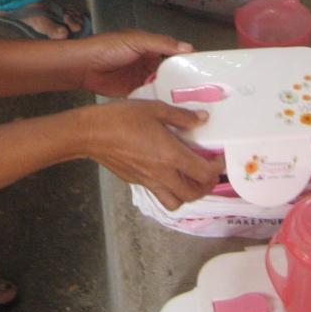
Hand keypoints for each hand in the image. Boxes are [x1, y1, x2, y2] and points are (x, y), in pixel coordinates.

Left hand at [71, 31, 196, 96]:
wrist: (82, 66)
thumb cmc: (108, 48)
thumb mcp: (136, 41)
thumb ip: (162, 43)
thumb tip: (189, 48)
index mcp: (152, 47)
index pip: (176, 54)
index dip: (190, 62)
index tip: (207, 73)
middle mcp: (150, 62)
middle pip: (172, 72)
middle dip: (185, 81)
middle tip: (205, 94)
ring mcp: (143, 78)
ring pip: (164, 86)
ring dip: (174, 93)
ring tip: (194, 105)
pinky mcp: (135, 92)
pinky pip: (152, 96)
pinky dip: (160, 101)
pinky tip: (173, 110)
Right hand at [81, 101, 223, 209]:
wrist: (91, 134)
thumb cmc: (123, 118)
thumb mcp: (155, 109)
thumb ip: (181, 116)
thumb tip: (203, 119)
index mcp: (171, 156)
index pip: (203, 173)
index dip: (217, 168)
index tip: (219, 159)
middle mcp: (162, 175)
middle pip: (193, 194)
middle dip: (206, 185)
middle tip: (208, 171)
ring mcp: (148, 182)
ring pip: (176, 202)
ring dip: (187, 194)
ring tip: (189, 177)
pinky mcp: (136, 183)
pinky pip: (159, 195)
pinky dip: (169, 191)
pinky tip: (165, 172)